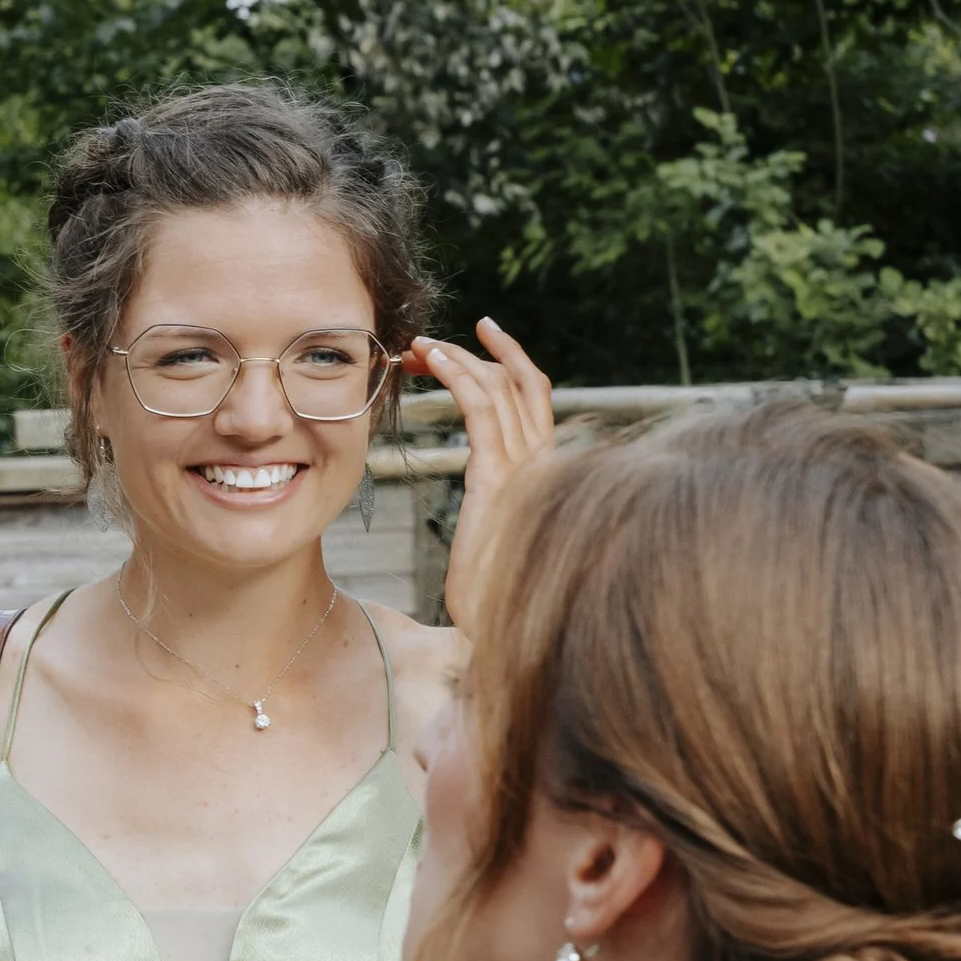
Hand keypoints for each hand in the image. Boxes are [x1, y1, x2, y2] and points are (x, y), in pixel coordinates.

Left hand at [405, 317, 554, 627]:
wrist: (497, 624)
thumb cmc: (491, 592)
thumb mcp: (493, 540)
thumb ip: (495, 513)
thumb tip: (485, 514)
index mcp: (541, 470)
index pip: (533, 398)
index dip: (509, 361)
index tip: (481, 336)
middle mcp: (540, 460)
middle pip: (517, 383)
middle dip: (473, 355)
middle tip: (426, 344)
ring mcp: (524, 466)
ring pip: (499, 387)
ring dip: (457, 358)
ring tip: (419, 345)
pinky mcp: (498, 477)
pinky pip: (482, 410)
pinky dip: (458, 375)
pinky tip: (432, 360)